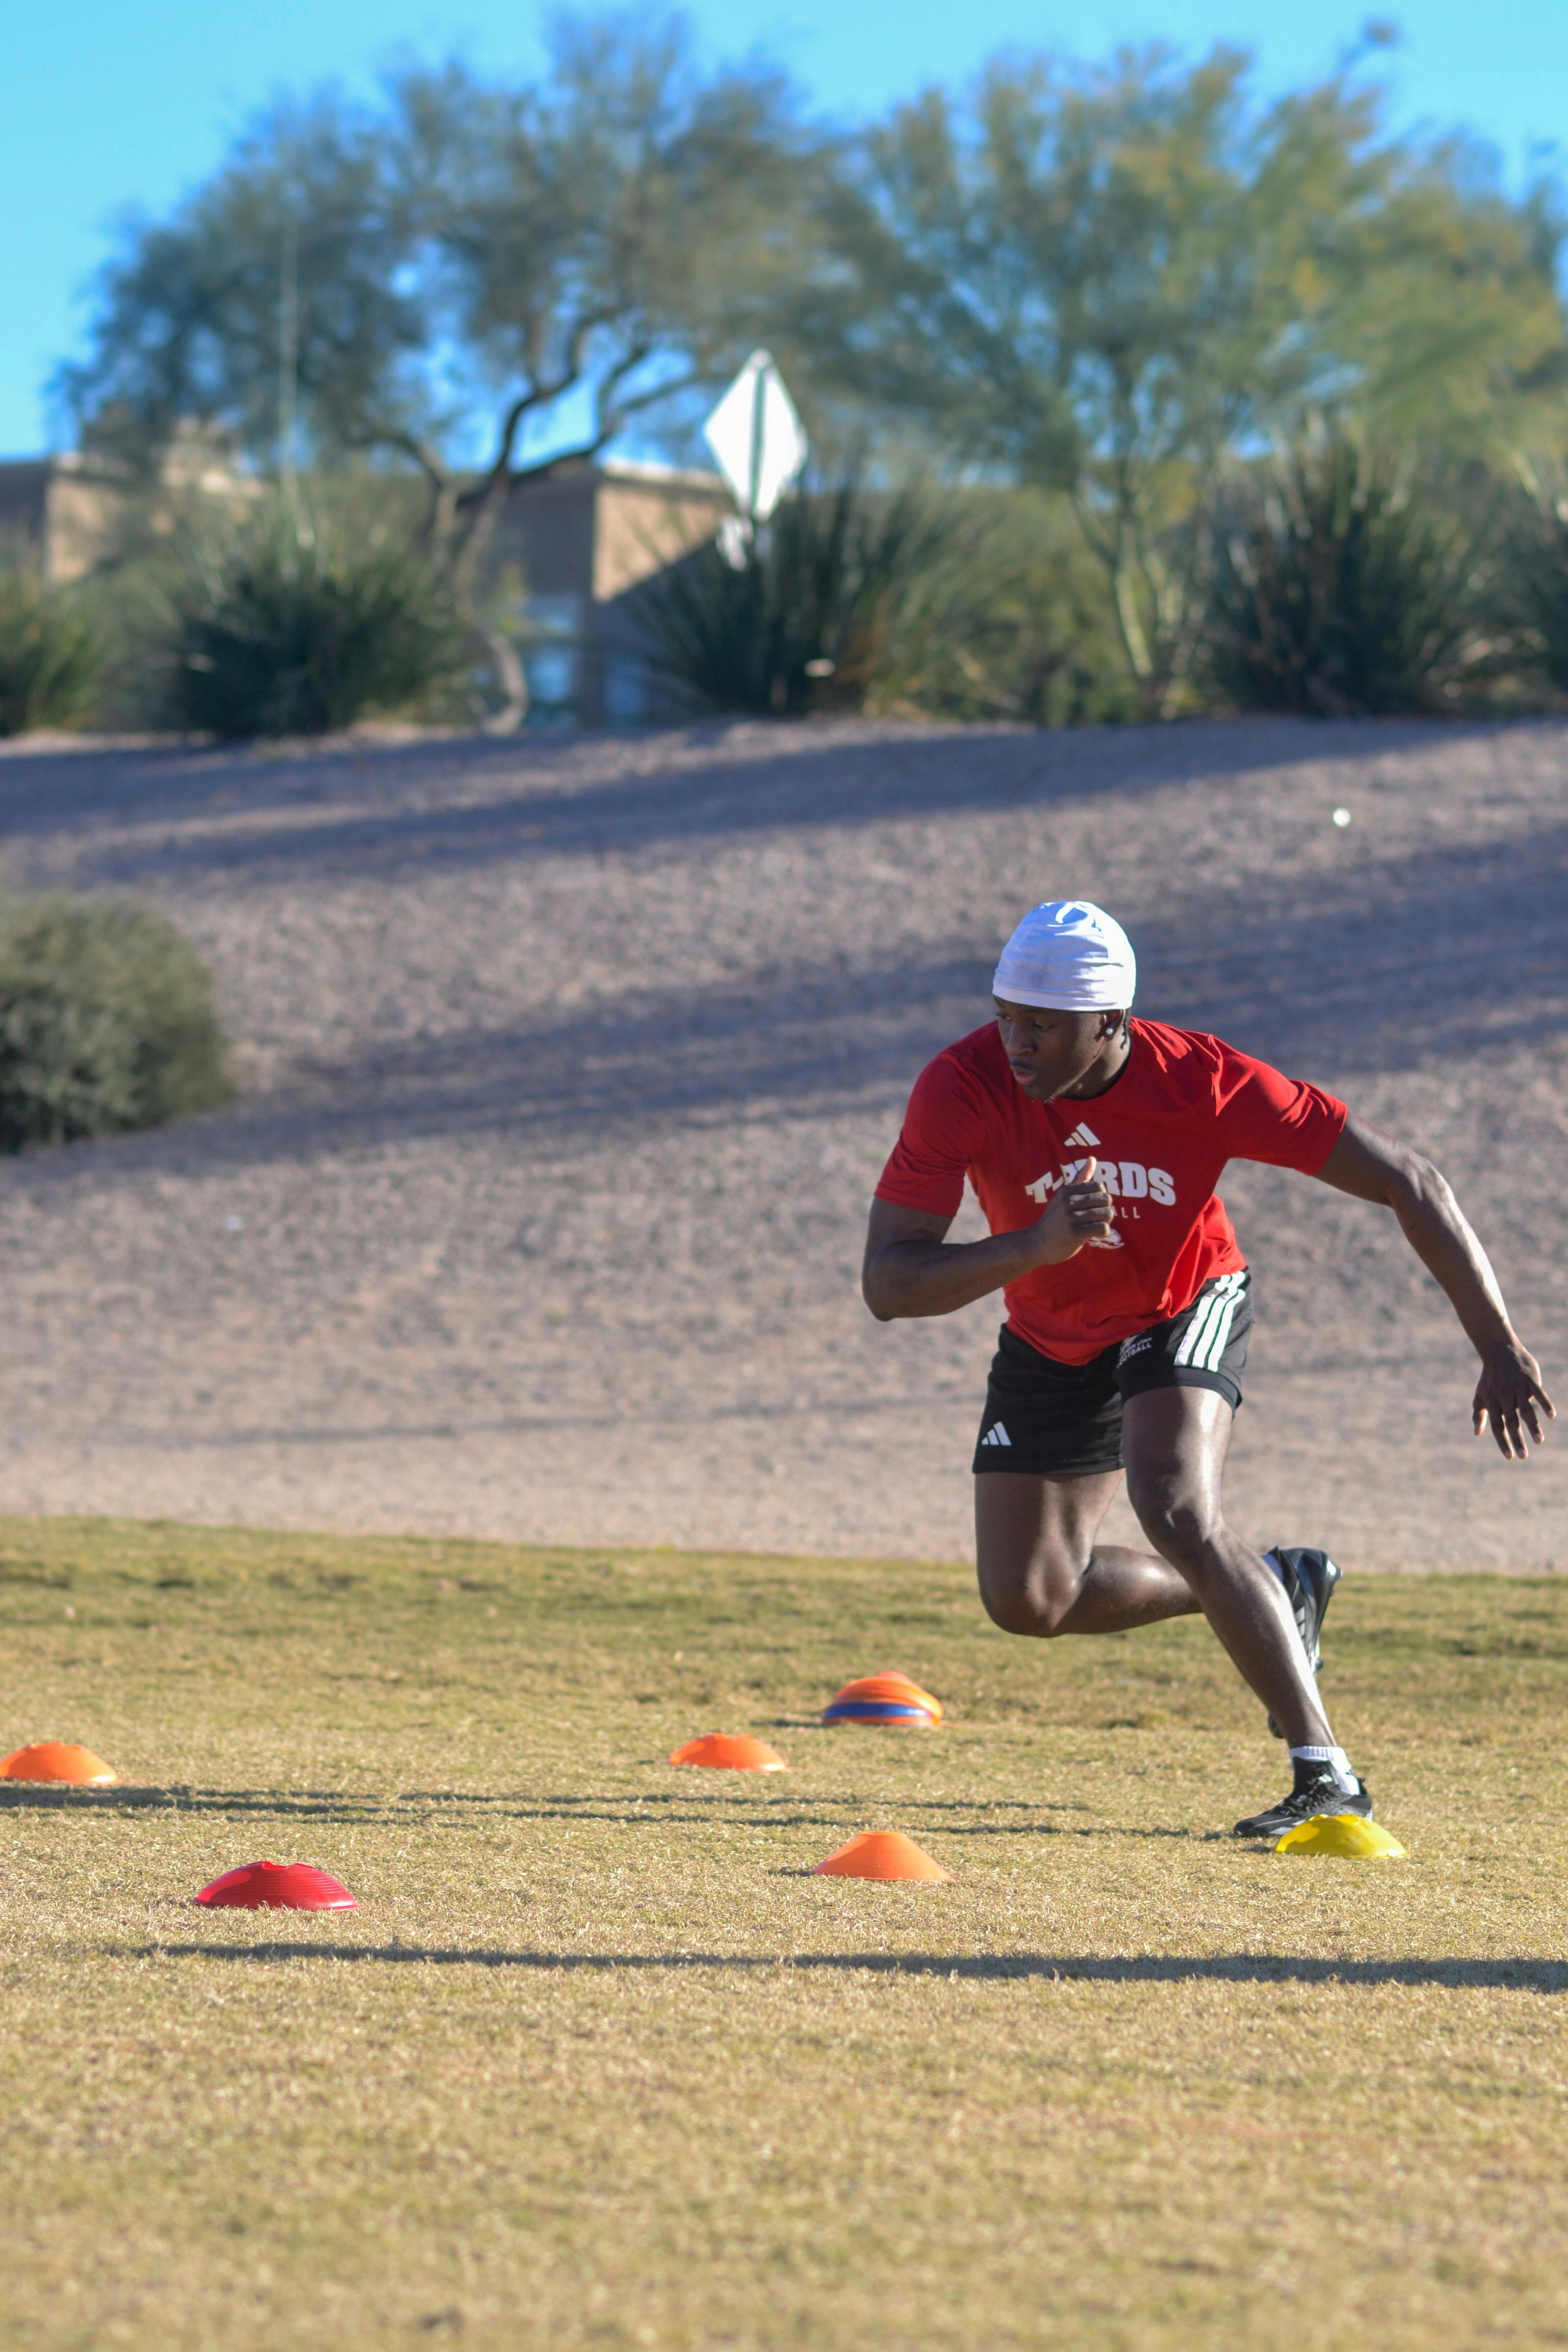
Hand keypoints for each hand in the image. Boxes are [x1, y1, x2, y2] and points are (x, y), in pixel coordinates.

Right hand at [1032, 1155, 1115, 1264]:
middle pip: (1106, 1199)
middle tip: (1096, 1218)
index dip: (1100, 1197)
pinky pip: (1103, 1228)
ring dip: (1105, 1222)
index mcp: (1067, 1190)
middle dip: (1106, 1209)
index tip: (1092, 1206)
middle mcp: (1069, 1201)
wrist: (1037, 1244)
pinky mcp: (1076, 1233)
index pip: (1099, 1186)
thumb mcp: (1064, 1196)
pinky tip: (1095, 1235)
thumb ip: (1080, 1178)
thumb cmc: (1054, 1220)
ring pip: (1107, 1214)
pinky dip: (1104, 1232)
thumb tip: (1092, 1158)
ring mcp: (1072, 1217)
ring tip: (1095, 1226)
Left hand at [1472, 1337, 1555, 1460]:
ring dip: (1532, 1426)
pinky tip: (1551, 1415)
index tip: (1510, 1457)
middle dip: (1517, 1440)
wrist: (1499, 1350)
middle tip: (1524, 1456)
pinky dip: (1545, 1403)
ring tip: (1539, 1441)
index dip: (1503, 1441)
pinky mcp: (1530, 1379)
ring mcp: (1517, 1387)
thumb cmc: (1490, 1377)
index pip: (1497, 1426)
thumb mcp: (1480, 1394)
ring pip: (1526, 1409)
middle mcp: (1504, 1396)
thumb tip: (1477, 1433)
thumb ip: (1479, 1413)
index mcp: (1492, 1402)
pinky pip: (1538, 1393)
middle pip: (1511, 1422)